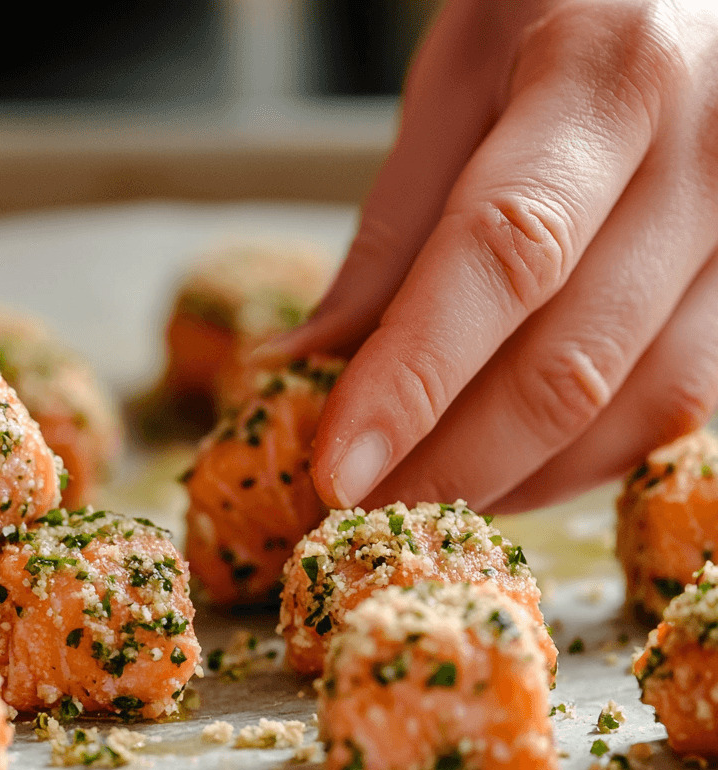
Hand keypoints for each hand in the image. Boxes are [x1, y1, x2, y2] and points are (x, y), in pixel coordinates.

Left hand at [265, 0, 717, 512]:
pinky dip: (576, 458)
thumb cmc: (557, 13)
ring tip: (414, 495)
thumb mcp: (454, 81)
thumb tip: (303, 365)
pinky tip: (501, 467)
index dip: (414, 378)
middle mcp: (710, 154)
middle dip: (449, 461)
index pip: (504, 253)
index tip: (336, 468)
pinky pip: (675, 405)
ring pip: (635, 405)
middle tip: (353, 511)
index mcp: (611, 76)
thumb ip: (392, 229)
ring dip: (511, 477)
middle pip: (572, 357)